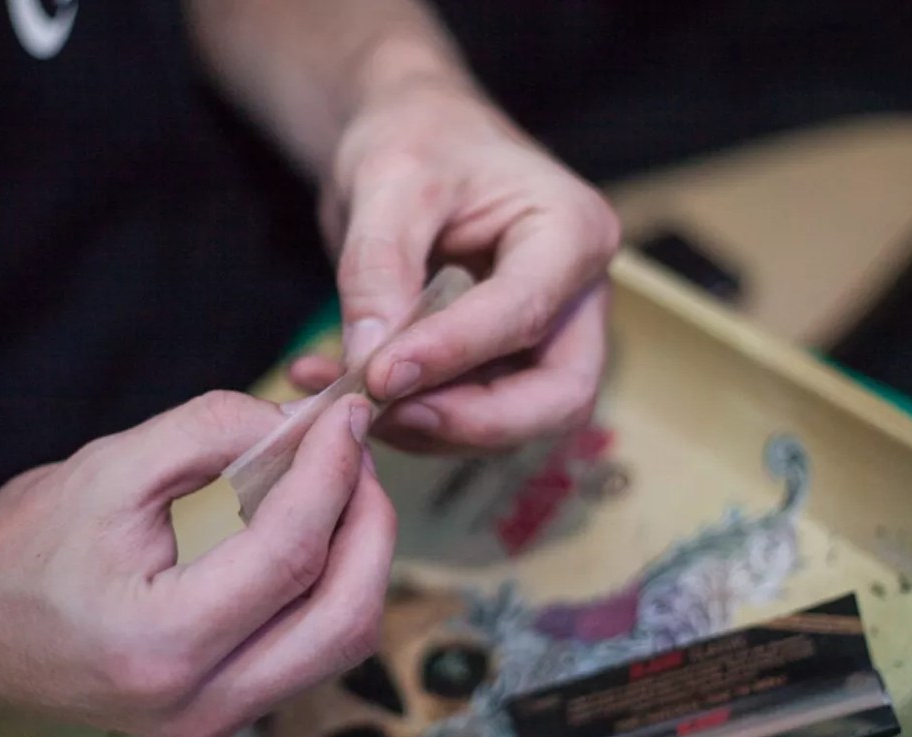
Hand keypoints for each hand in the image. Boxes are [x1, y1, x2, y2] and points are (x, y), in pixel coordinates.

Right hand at [0, 391, 394, 736]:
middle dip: (371, 523)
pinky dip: (331, 582)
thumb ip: (210, 432)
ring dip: (361, 555)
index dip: (331, 473)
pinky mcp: (227, 710)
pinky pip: (312, 648)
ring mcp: (218, 718)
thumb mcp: (108, 466)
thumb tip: (298, 422)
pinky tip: (309, 528)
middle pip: (345, 617)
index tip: (343, 417)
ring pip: (341, 640)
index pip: (290, 555)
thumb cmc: (20, 549)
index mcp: (160, 645)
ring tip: (336, 484)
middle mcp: (200, 703)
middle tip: (354, 454)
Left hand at [291, 81, 620, 452]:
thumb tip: (370, 368)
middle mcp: (576, 295)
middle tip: (380, 412)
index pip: (525, 314)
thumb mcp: (387, 182)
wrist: (409, 138)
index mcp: (573, 233)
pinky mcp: (503, 363)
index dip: (453, 354)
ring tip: (335, 394)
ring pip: (511, 422)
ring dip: (424, 425)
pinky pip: (466, 412)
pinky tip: (335, 382)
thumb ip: (379, 271)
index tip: (378, 377)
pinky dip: (404, 413)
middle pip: (556, 398)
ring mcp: (546, 337)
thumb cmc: (415, 137)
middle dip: (467, 421)